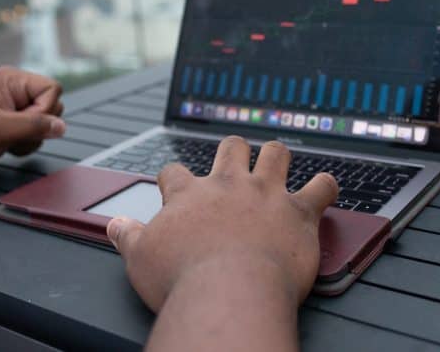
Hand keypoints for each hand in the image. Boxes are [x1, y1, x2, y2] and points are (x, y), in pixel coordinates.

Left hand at [0, 66, 65, 173]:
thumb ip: (34, 126)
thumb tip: (62, 127)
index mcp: (12, 80)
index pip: (52, 89)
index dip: (46, 110)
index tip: (23, 124)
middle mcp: (15, 89)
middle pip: (52, 106)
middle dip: (38, 127)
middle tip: (13, 134)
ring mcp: (13, 106)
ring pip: (44, 122)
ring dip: (30, 138)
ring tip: (6, 142)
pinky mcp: (11, 122)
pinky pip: (33, 132)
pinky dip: (24, 143)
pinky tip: (5, 145)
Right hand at [106, 136, 338, 312]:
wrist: (229, 292)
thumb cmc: (183, 279)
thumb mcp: (140, 259)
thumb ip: (127, 236)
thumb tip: (113, 224)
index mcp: (190, 194)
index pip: (175, 172)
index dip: (173, 179)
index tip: (175, 189)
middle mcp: (229, 184)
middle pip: (231, 148)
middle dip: (232, 152)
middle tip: (234, 164)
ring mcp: (267, 194)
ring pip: (276, 153)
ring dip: (277, 157)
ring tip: (277, 163)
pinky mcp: (299, 212)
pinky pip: (322, 187)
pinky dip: (326, 187)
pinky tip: (324, 191)